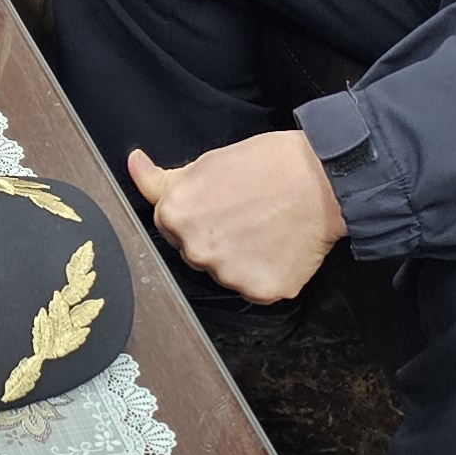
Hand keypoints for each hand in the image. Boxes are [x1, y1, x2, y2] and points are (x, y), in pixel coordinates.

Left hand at [127, 134, 341, 305]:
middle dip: (216, 240)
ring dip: (241, 259)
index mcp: (175, 216)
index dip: (198, 216)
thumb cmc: (265, 164)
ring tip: (266, 229)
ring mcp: (228, 274)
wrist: (322, 178)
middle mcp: (196, 250)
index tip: (221, 206)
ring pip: (226, 274)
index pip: (172, 229)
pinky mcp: (261, 291)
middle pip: (197, 255)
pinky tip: (281, 248)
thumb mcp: (205, 163)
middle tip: (247, 216)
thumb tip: (133, 164)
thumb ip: (160, 178)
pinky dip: (268, 273)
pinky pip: (256, 288)